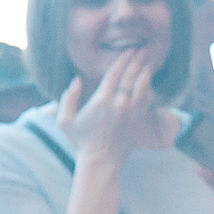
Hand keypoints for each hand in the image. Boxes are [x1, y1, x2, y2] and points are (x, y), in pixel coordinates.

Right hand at [57, 50, 154, 171]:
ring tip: (148, 62)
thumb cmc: (80, 142)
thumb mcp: (65, 120)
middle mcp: (119, 104)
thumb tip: (77, 80)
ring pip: (142, 87)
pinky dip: (148, 90)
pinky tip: (148, 83)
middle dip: (137, 61)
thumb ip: (69, 98)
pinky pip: (146, 101)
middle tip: (142, 50)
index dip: (123, 60)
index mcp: (101, 100)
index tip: (128, 50)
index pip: (115, 74)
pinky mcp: (138, 122)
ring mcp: (131, 113)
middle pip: (131, 76)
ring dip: (145, 72)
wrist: (101, 163)